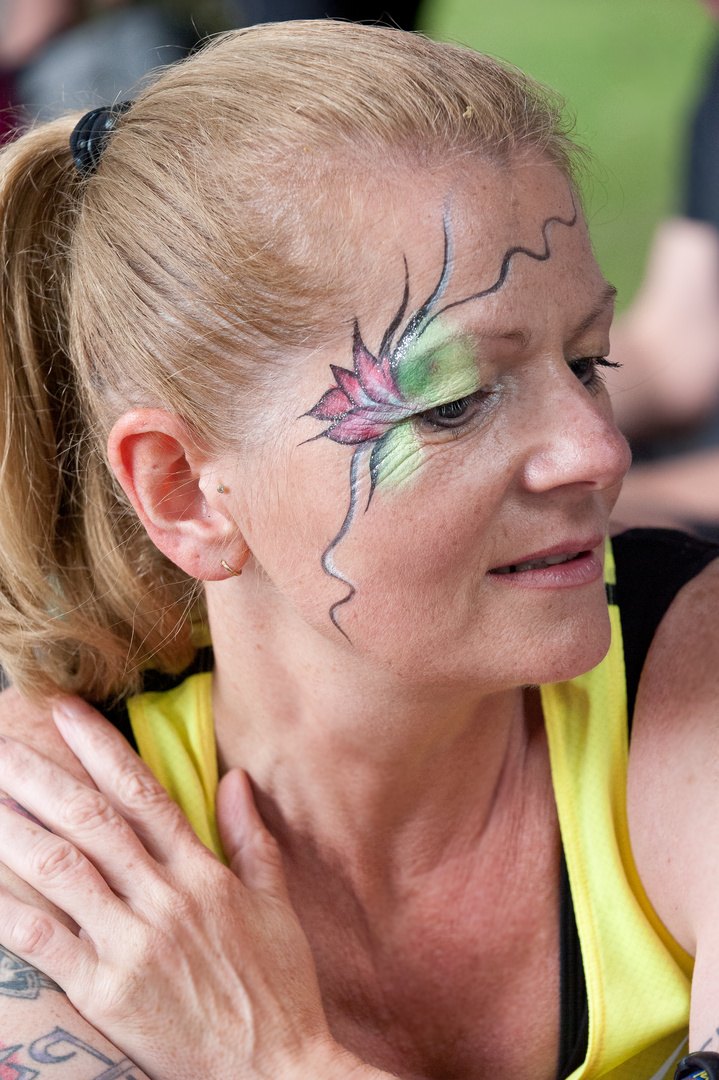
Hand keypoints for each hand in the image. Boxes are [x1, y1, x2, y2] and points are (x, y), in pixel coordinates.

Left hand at [0, 698, 345, 1079]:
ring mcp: (134, 943)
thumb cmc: (278, 987)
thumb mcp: (275, 904)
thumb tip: (236, 778)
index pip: (141, 792)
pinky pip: (49, 943)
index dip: (99, 747)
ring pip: (64, 869)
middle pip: (91, 820)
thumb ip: (252, 836)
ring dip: (16, 830)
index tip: (65, 711)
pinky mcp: (107, 993)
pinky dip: (13, 912)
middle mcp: (164, 897)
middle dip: (40, 776)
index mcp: (202, 872)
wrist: (276, 1069)